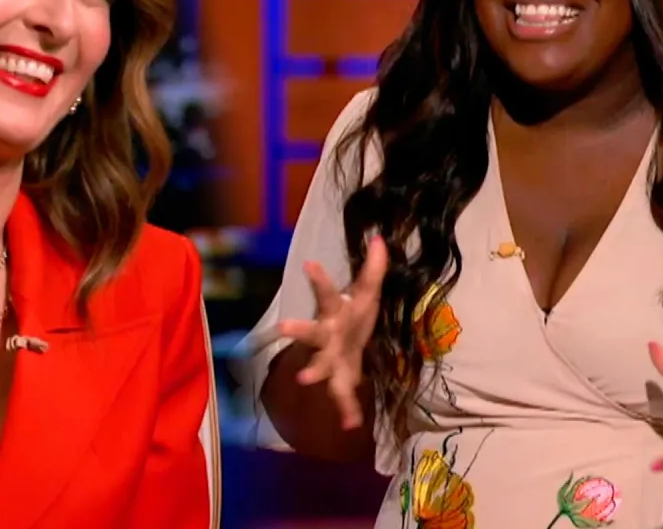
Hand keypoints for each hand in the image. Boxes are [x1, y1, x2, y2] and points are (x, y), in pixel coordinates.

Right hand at [273, 236, 386, 429]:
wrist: (351, 344)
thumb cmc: (354, 315)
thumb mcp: (367, 291)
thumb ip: (373, 267)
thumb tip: (378, 239)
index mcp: (334, 311)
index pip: (325, 292)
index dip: (318, 279)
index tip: (309, 264)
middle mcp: (327, 335)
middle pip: (312, 331)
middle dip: (299, 329)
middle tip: (283, 327)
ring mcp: (331, 357)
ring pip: (320, 364)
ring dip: (313, 371)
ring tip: (305, 379)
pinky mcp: (340, 377)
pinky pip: (342, 395)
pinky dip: (347, 409)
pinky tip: (352, 423)